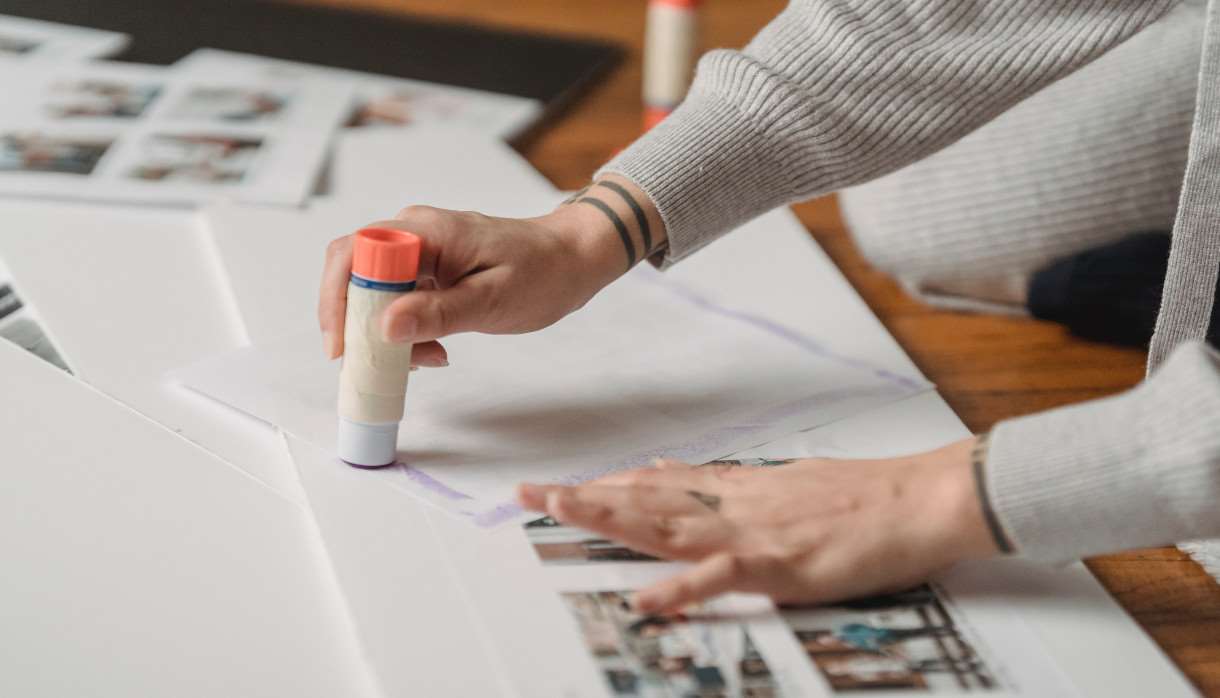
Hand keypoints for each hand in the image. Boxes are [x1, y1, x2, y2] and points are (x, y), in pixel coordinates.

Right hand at [318, 175, 663, 363]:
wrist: (572, 260)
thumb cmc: (543, 273)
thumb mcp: (493, 300)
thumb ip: (438, 313)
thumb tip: (385, 327)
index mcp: (426, 230)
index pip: (354, 253)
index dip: (338, 300)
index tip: (344, 347)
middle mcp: (414, 233)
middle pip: (353, 273)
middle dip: (357, 324)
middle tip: (378, 365)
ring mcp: (420, 251)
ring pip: (373, 292)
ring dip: (386, 333)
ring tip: (426, 359)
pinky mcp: (428, 270)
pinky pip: (397, 300)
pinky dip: (406, 331)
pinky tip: (434, 350)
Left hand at [517, 437, 999, 612]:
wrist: (918, 498)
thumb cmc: (861, 497)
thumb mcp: (787, 483)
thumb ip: (733, 487)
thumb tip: (682, 475)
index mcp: (737, 490)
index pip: (657, 483)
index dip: (606, 485)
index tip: (562, 486)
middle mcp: (733, 504)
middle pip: (646, 498)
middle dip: (585, 497)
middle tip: (529, 492)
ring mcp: (753, 532)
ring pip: (668, 523)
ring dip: (611, 517)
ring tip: (561, 511)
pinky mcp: (781, 564)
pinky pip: (722, 577)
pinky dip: (682, 587)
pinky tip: (647, 597)